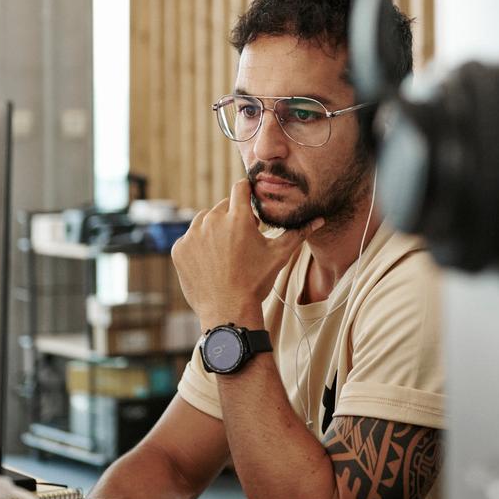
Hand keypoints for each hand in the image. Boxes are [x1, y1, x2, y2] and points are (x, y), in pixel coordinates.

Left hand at [172, 178, 321, 327]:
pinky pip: (189, 238)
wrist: (228, 311)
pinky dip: (198, 246)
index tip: (250, 199)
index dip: (247, 191)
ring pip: (203, 220)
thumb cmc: (256, 282)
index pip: (240, 187)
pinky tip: (210, 262)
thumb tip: (319, 220)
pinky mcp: (179, 249)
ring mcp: (193, 235)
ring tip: (224, 251)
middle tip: (241, 238)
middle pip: (222, 206)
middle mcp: (212, 221)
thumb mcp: (279, 255)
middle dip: (232, 216)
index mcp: (238, 218)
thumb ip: (298, 233)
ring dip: (212, 229)